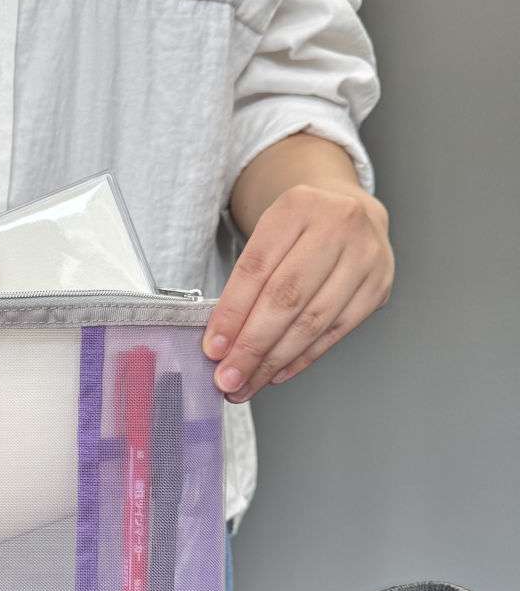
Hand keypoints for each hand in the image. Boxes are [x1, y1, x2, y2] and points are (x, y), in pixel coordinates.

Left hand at [203, 183, 393, 401]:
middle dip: (252, 346)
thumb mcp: (267, 236)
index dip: (232, 313)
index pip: (256, 269)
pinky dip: (301, 358)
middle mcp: (337, 226)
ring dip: (274, 361)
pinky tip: (276, 373)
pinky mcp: (378, 286)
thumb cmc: (297, 230)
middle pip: (286, 298)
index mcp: (297, 207)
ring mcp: (364, 256)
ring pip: (312, 321)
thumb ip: (245, 282)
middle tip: (228, 378)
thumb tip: (221, 342)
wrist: (349, 212)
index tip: (213, 349)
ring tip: (247, 384)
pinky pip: (334, 332)